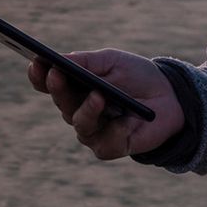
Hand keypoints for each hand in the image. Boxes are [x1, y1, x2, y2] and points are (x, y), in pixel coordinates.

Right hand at [27, 49, 184, 158]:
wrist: (170, 95)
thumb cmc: (136, 75)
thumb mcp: (112, 61)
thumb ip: (87, 62)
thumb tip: (59, 59)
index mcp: (75, 87)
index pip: (50, 84)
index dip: (40, 75)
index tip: (36, 62)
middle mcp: (79, 110)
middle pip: (62, 103)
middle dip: (59, 89)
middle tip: (57, 74)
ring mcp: (94, 131)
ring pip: (81, 124)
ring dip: (88, 110)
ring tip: (98, 96)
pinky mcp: (112, 147)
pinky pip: (105, 143)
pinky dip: (117, 130)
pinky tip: (126, 121)